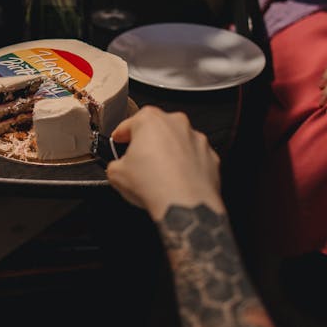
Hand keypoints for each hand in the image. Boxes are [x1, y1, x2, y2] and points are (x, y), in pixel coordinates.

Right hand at [105, 106, 221, 219]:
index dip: (121, 135)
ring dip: (168, 153)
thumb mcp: (116, 174)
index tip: (119, 140)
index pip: (129, 124)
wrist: (185, 205)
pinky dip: (186, 166)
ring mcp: (196, 139)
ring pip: (177, 142)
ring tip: (159, 175)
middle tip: (138, 162)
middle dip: (147, 143)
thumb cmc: (154, 184)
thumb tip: (118, 169)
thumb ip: (115, 164)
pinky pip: (193, 157)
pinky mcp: (210, 156)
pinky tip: (176, 181)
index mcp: (150, 120)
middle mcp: (176, 123)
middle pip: (156, 129)